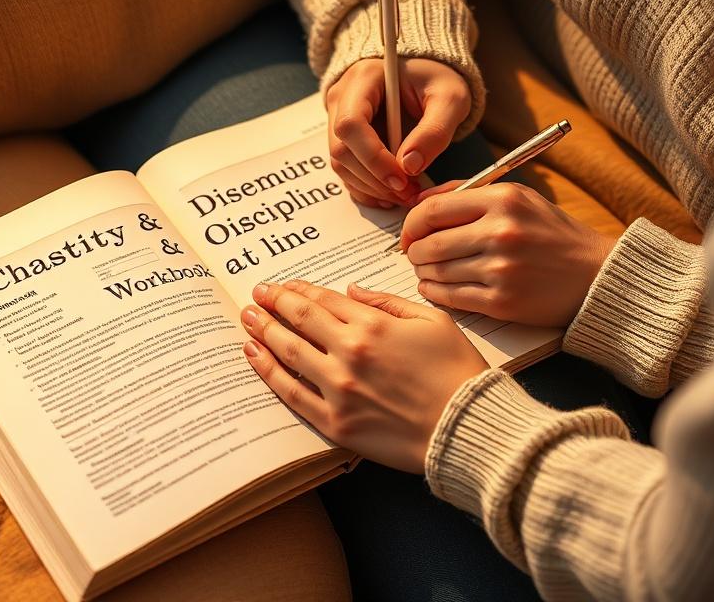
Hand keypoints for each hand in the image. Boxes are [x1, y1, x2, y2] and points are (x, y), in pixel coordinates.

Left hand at [240, 279, 487, 472]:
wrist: (466, 428)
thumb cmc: (457, 372)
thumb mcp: (432, 320)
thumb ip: (387, 301)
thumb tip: (351, 290)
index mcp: (373, 325)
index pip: (322, 300)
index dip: (298, 290)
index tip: (282, 285)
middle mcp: (349, 352)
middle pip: (298, 319)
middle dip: (273, 303)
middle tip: (256, 294)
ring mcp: (338, 388)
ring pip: (288, 352)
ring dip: (263, 331)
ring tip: (248, 318)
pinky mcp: (335, 422)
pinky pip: (291, 393)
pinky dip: (267, 371)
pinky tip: (253, 355)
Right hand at [326, 58, 471, 208]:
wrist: (425, 74)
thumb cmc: (436, 79)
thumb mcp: (450, 98)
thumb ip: (435, 130)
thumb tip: (410, 166)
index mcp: (363, 79)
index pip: (351, 124)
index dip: (373, 158)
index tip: (401, 179)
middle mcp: (342, 98)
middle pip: (341, 149)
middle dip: (374, 179)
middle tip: (408, 193)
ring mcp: (338, 118)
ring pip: (340, 164)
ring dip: (370, 187)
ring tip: (403, 194)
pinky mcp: (344, 138)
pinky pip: (346, 169)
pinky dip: (366, 188)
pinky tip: (389, 194)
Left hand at [401, 181, 616, 326]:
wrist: (596, 275)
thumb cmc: (553, 234)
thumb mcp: (518, 198)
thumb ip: (468, 194)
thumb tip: (420, 200)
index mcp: (503, 200)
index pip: (432, 210)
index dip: (411, 224)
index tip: (409, 234)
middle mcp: (501, 232)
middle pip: (430, 243)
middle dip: (414, 252)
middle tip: (415, 255)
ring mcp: (501, 269)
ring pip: (437, 272)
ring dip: (423, 273)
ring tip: (426, 271)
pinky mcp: (503, 302)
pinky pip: (450, 297)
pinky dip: (434, 293)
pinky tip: (434, 288)